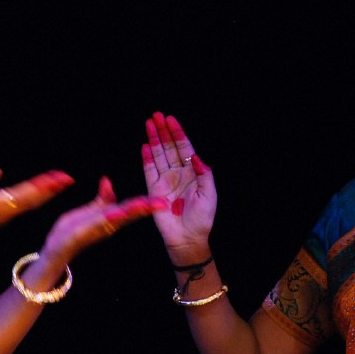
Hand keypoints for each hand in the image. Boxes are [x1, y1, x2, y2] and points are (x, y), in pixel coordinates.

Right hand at [0, 161, 72, 254]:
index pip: (25, 193)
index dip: (43, 185)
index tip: (58, 178)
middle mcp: (2, 213)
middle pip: (32, 200)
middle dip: (50, 189)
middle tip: (67, 178)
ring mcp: (1, 217)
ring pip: (29, 204)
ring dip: (44, 193)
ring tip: (58, 182)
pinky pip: (21, 206)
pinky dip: (34, 197)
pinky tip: (39, 193)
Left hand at [41, 176, 167, 264]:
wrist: (55, 247)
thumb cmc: (73, 230)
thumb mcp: (89, 211)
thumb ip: (102, 199)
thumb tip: (107, 180)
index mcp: (109, 218)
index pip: (130, 207)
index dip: (146, 203)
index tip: (163, 200)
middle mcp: (106, 225)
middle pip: (128, 214)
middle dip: (144, 208)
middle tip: (161, 203)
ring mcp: (95, 231)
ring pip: (116, 219)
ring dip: (129, 212)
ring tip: (142, 205)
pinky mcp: (81, 234)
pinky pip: (95, 226)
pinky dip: (105, 220)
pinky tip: (114, 214)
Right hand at [141, 112, 215, 255]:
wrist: (188, 238)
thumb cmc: (202, 218)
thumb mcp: (209, 194)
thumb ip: (203, 173)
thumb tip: (193, 155)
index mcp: (193, 173)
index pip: (184, 148)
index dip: (178, 133)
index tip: (171, 120)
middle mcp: (178, 174)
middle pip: (169, 148)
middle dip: (163, 131)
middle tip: (157, 115)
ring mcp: (165, 181)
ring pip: (158, 155)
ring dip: (154, 139)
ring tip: (149, 124)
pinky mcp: (154, 190)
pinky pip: (149, 171)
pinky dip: (147, 158)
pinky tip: (145, 146)